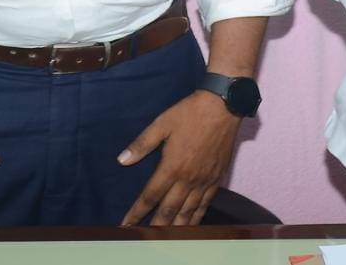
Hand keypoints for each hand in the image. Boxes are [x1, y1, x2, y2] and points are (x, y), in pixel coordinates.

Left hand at [117, 91, 240, 225]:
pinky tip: (190, 225)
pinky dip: (196, 218)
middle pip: (168, 211)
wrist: (223, 106)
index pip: (150, 196)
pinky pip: (205, 204)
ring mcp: (204, 181)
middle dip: (154, 226)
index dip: (136, 212)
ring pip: (188, 213)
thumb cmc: (190, 112)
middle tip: (143, 238)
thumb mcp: (162, 123)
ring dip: (175, 228)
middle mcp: (188, 179)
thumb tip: (122, 160)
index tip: (126, 224)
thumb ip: (142, 144)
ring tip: (164, 238)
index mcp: (172, 166)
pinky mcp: (217, 179)